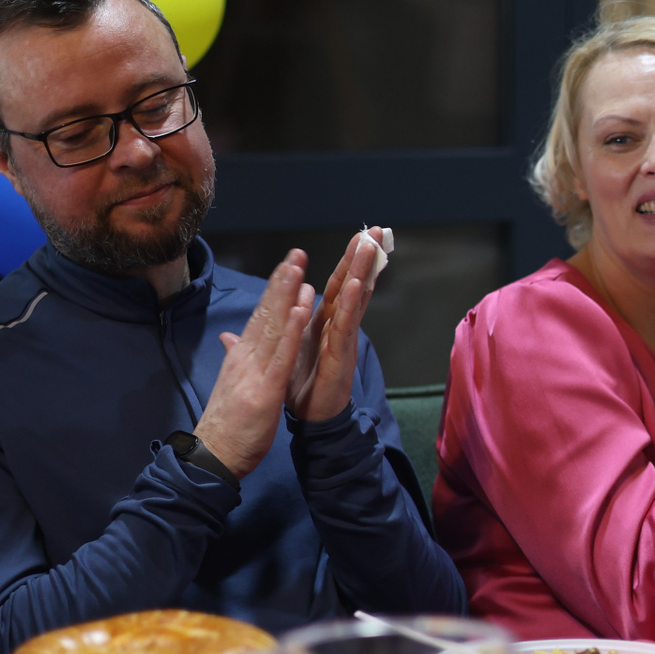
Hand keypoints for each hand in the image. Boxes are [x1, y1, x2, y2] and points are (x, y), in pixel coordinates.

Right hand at [194, 250, 312, 477]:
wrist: (213, 457)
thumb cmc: (226, 425)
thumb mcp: (232, 384)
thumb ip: (234, 357)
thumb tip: (229, 336)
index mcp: (242, 358)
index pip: (260, 317)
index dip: (275, 291)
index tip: (289, 266)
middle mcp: (246, 358)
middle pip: (265, 313)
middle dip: (282, 282)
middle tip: (297, 253)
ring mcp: (254, 372)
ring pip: (272, 328)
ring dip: (286, 297)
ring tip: (299, 269)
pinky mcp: (264, 390)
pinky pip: (280, 357)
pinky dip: (290, 332)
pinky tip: (300, 311)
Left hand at [287, 228, 382, 422]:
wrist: (311, 422)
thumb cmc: (303, 388)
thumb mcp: (288, 351)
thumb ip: (284, 329)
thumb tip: (280, 307)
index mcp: (323, 324)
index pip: (339, 287)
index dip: (348, 262)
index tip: (359, 237)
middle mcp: (338, 329)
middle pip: (352, 287)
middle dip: (362, 259)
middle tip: (375, 231)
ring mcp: (342, 341)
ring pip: (354, 301)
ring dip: (362, 273)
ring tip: (371, 248)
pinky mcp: (341, 357)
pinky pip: (346, 327)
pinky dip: (353, 305)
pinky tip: (360, 285)